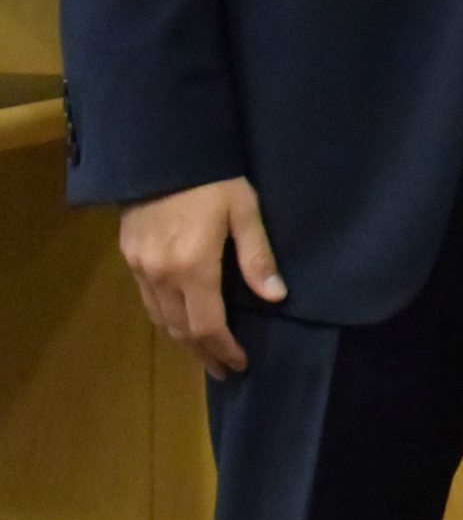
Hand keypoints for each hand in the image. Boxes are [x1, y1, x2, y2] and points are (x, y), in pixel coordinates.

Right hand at [119, 175, 283, 377]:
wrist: (161, 150)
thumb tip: (276, 297)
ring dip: (182, 340)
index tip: (239, 363)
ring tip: (204, 353)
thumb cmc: (212, 178)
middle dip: (203, 353)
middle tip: (223, 369)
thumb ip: (258, 257)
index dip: (223, 349)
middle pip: (179, 329)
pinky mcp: (128, 254)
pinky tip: (180, 320)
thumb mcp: (245, 211)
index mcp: (192, 267)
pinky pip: (147, 299)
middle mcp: (160, 274)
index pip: (207, 325)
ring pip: (159, 318)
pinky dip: (165, 317)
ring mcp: (139, 266)